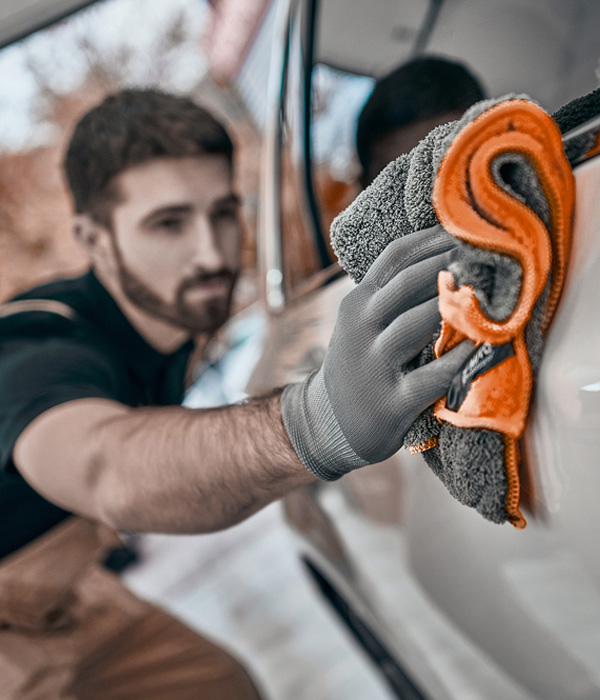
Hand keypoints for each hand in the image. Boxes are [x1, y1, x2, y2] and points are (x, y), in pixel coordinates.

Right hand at [281, 224, 473, 478]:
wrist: (330, 423)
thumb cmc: (359, 365)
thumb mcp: (361, 323)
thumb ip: (389, 295)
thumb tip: (446, 259)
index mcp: (357, 303)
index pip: (395, 257)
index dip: (434, 239)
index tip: (470, 229)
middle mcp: (361, 327)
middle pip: (407, 283)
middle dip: (450, 265)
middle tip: (491, 254)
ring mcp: (373, 364)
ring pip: (416, 323)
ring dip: (455, 306)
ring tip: (492, 293)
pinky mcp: (391, 402)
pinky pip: (432, 377)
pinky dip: (460, 360)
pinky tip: (485, 347)